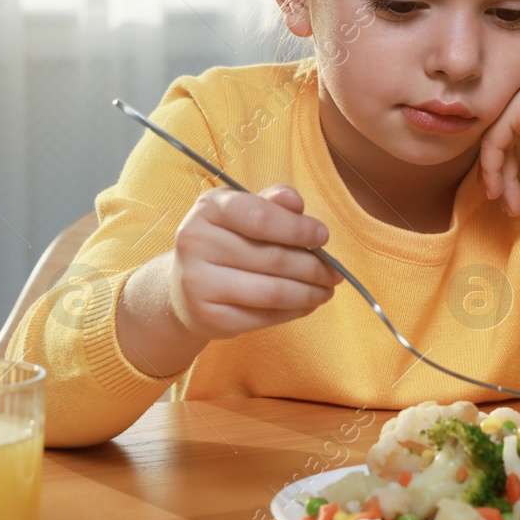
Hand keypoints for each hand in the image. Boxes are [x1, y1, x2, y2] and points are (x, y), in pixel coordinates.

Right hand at [168, 183, 341, 338]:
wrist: (184, 286)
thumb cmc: (225, 242)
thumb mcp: (243, 212)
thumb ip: (272, 203)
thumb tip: (296, 202)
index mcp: (209, 208)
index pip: (259, 217)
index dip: (297, 229)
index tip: (323, 237)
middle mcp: (196, 243)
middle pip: (272, 258)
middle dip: (313, 267)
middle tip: (335, 271)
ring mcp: (198, 282)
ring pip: (271, 291)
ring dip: (309, 292)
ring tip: (326, 289)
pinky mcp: (209, 316)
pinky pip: (264, 317)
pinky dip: (294, 311)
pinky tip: (307, 303)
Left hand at [477, 48, 519, 216]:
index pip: (511, 123)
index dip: (507, 156)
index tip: (509, 187)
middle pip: (500, 133)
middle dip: (501, 172)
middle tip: (506, 203)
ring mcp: (515, 94)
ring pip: (495, 141)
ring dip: (498, 177)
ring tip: (508, 207)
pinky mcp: (513, 107)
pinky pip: (494, 142)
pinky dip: (493, 169)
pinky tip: (498, 190)